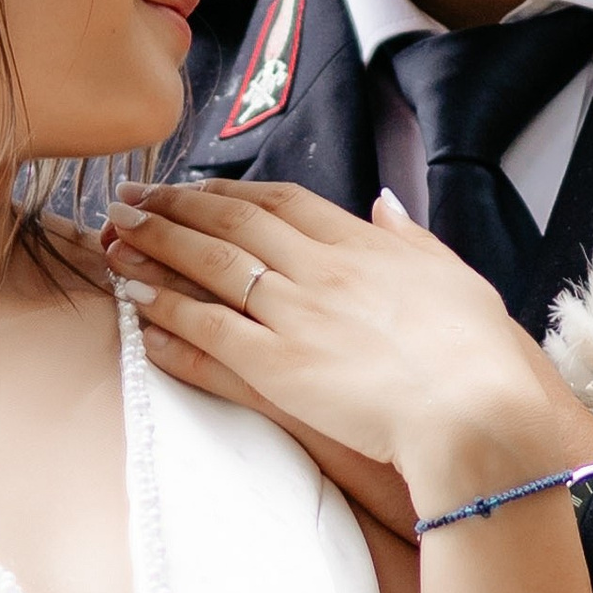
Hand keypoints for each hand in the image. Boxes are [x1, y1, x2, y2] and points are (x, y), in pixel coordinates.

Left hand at [103, 178, 592, 520]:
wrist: (476, 409)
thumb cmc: (478, 354)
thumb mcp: (456, 278)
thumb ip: (413, 240)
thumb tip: (386, 206)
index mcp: (362, 246)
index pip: (280, 202)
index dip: (229, 190)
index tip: (194, 184)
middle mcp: (320, 269)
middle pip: (232, 222)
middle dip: (174, 205)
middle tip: (129, 194)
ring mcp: (295, 316)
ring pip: (209, 266)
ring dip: (156, 245)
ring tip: (113, 234)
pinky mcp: (277, 367)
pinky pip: (208, 330)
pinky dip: (167, 312)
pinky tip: (133, 301)